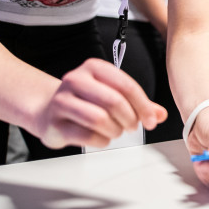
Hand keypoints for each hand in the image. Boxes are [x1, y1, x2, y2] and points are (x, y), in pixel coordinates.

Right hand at [32, 58, 166, 149]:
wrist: (47, 110)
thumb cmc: (84, 101)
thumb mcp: (111, 93)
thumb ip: (137, 103)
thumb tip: (160, 114)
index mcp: (93, 67)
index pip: (126, 85)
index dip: (143, 105)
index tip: (151, 120)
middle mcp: (75, 79)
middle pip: (113, 101)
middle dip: (130, 118)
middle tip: (133, 126)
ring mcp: (62, 101)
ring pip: (99, 119)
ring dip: (115, 130)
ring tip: (116, 131)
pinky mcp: (54, 124)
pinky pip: (86, 136)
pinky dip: (101, 140)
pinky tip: (102, 138)